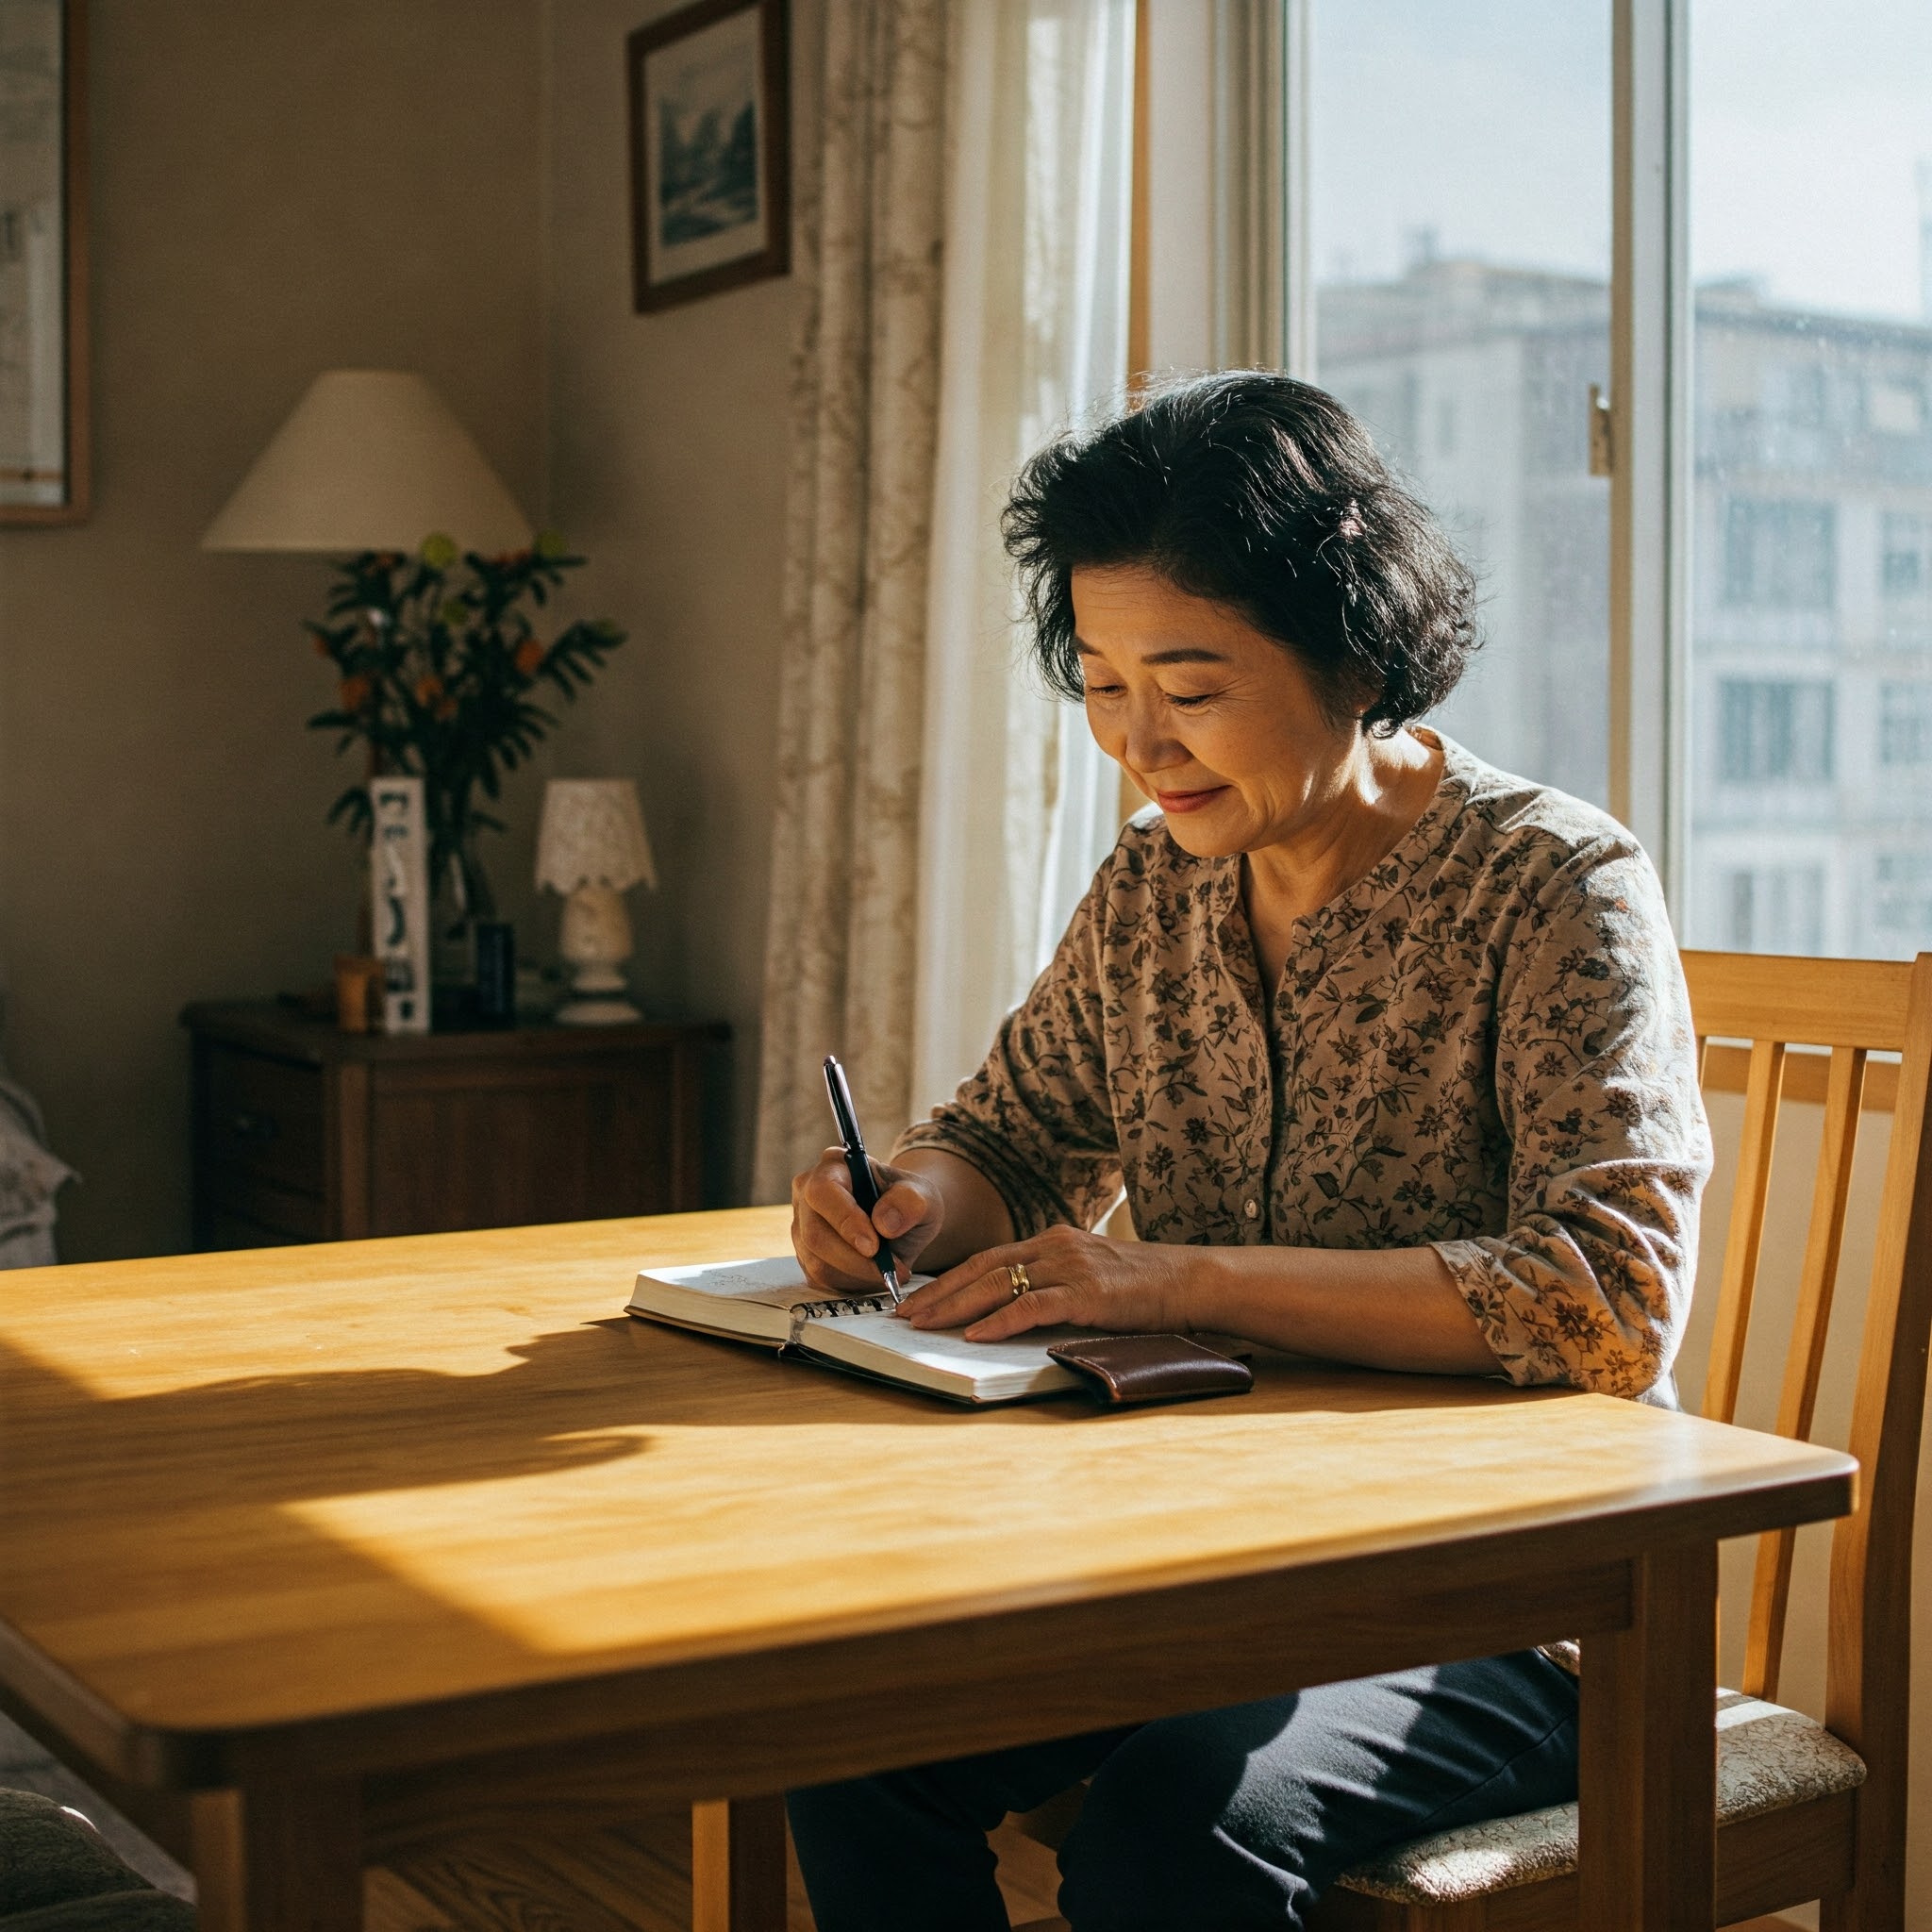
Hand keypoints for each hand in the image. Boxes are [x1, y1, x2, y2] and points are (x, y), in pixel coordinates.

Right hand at [790, 1148, 946, 1294]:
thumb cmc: (907, 1202)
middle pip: (816, 1234)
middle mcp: (808, 1192)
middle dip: (856, 1260)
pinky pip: (821, 1279)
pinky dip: (852, 1283)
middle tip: (892, 1270)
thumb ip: (909, 1202)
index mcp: (834, 1166)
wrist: (901, 1222)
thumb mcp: (922, 1195)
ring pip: (818, 1262)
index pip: (823, 1191)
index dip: (845, 1220)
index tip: (874, 1246)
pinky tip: (874, 1274)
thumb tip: (884, 1223)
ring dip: (858, 1275)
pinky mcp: (805, 1255)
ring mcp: (802, 1225)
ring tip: (891, 1272)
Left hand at [896, 1225, 1188, 1340]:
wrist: (1192, 1281)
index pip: (988, 1258)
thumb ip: (1055, 1286)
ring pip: (998, 1284)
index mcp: (1054, 1241)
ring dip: (956, 1306)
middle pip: (982, 1268)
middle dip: (939, 1293)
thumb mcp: (1092, 1276)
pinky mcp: (1087, 1292)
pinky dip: (1000, 1320)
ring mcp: (1071, 1266)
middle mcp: (1056, 1246)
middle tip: (904, 1314)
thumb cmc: (1145, 1287)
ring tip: (924, 1324)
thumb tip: (1011, 1313)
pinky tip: (976, 1333)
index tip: (917, 1299)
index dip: (948, 1279)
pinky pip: (1033, 1305)